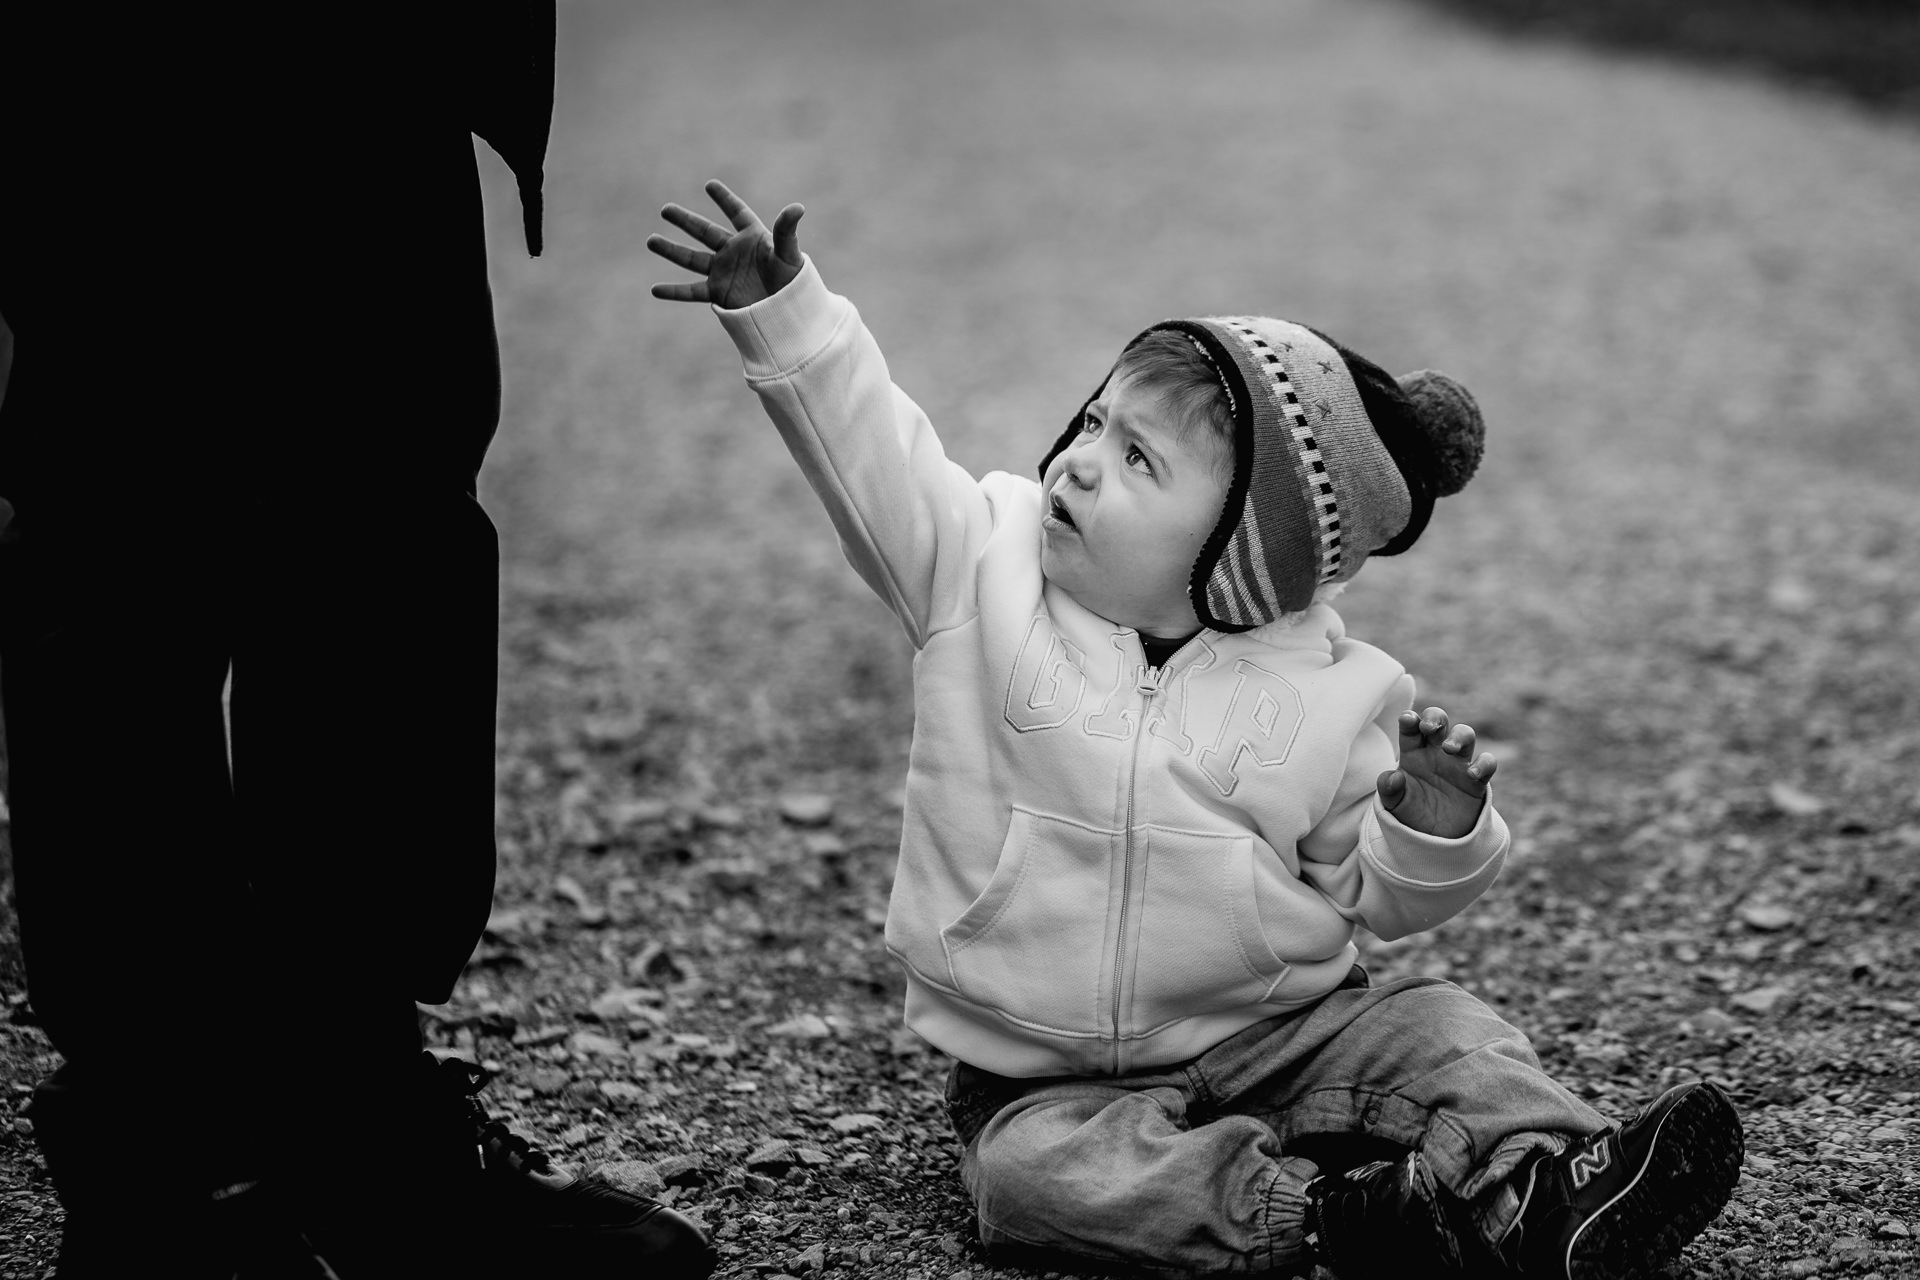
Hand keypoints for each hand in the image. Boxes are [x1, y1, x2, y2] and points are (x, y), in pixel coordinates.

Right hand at [647, 179, 803, 307]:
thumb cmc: (794, 282)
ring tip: (650, 241)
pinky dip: (673, 291)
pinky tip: (654, 289)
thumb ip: (787, 231)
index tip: (710, 185)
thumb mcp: (790, 255)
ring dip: (671, 250)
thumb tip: (797, 207)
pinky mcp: (719, 294)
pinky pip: (691, 292)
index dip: (724, 200)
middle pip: (705, 232)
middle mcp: (734, 252)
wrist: (789, 314)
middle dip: (685, 221)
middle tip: (665, 209)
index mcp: (753, 237)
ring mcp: (724, 272)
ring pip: (692, 259)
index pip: (736, 213)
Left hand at [1376, 707, 1495, 838]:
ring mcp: (1458, 763)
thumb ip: (1389, 789)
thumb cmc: (1411, 811)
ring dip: (1459, 736)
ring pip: (1465, 734)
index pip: (1411, 726)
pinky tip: (1471, 774)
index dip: (1410, 719)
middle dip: (1435, 717)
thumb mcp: (1394, 803)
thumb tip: (1393, 776)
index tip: (1408, 720)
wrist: (1434, 837)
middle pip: (1439, 720)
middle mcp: (1436, 751)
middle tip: (1429, 727)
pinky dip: (1483, 764)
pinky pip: (1487, 763)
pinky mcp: (1477, 780)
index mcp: (1413, 751)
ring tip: (1448, 748)